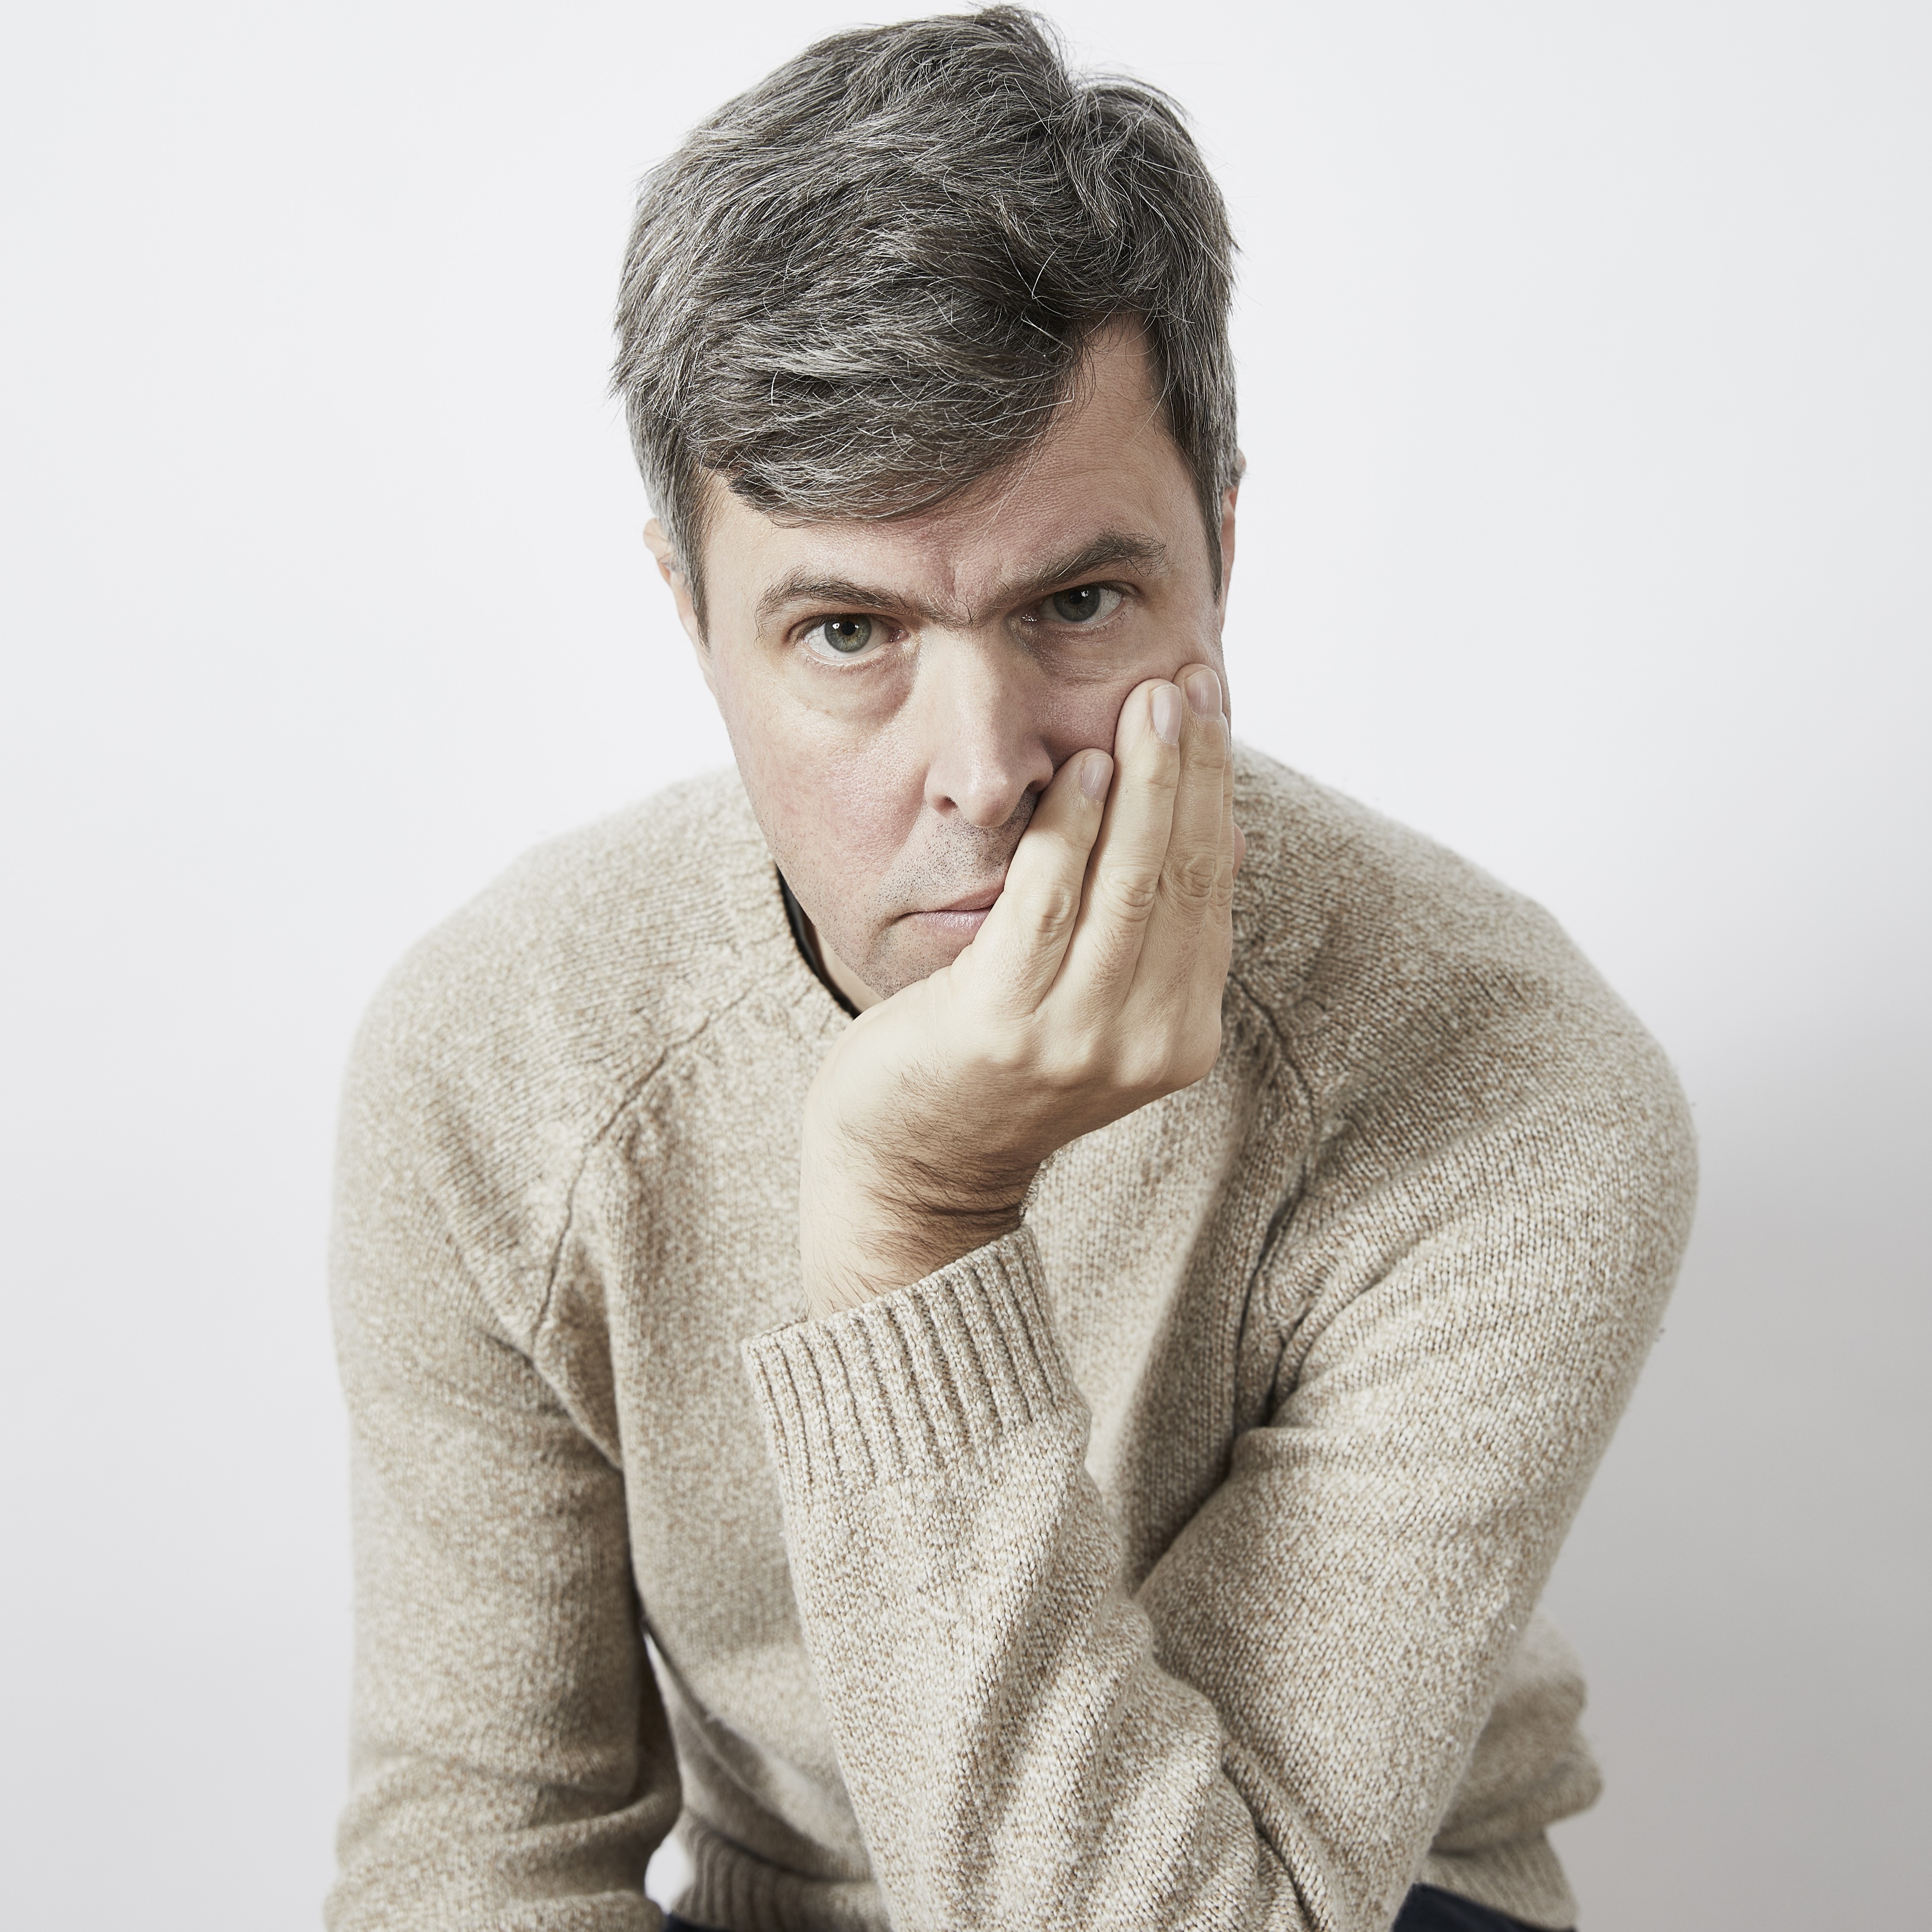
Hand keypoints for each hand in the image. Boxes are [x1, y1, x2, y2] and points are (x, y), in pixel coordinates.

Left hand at [798, 664, 1239, 1316]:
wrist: (912, 1166)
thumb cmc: (996, 1067)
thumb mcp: (1096, 1006)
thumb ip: (1146, 932)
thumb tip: (1204, 824)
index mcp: (1181, 1034)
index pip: (1210, 889)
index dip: (1216, 792)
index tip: (1211, 710)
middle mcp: (1145, 1041)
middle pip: (1180, 877)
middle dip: (1189, 771)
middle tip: (1186, 685)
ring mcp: (1077, 1040)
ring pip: (1128, 884)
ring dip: (1143, 784)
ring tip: (1147, 705)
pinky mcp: (1003, 1027)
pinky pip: (1047, 906)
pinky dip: (1070, 831)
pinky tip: (1080, 770)